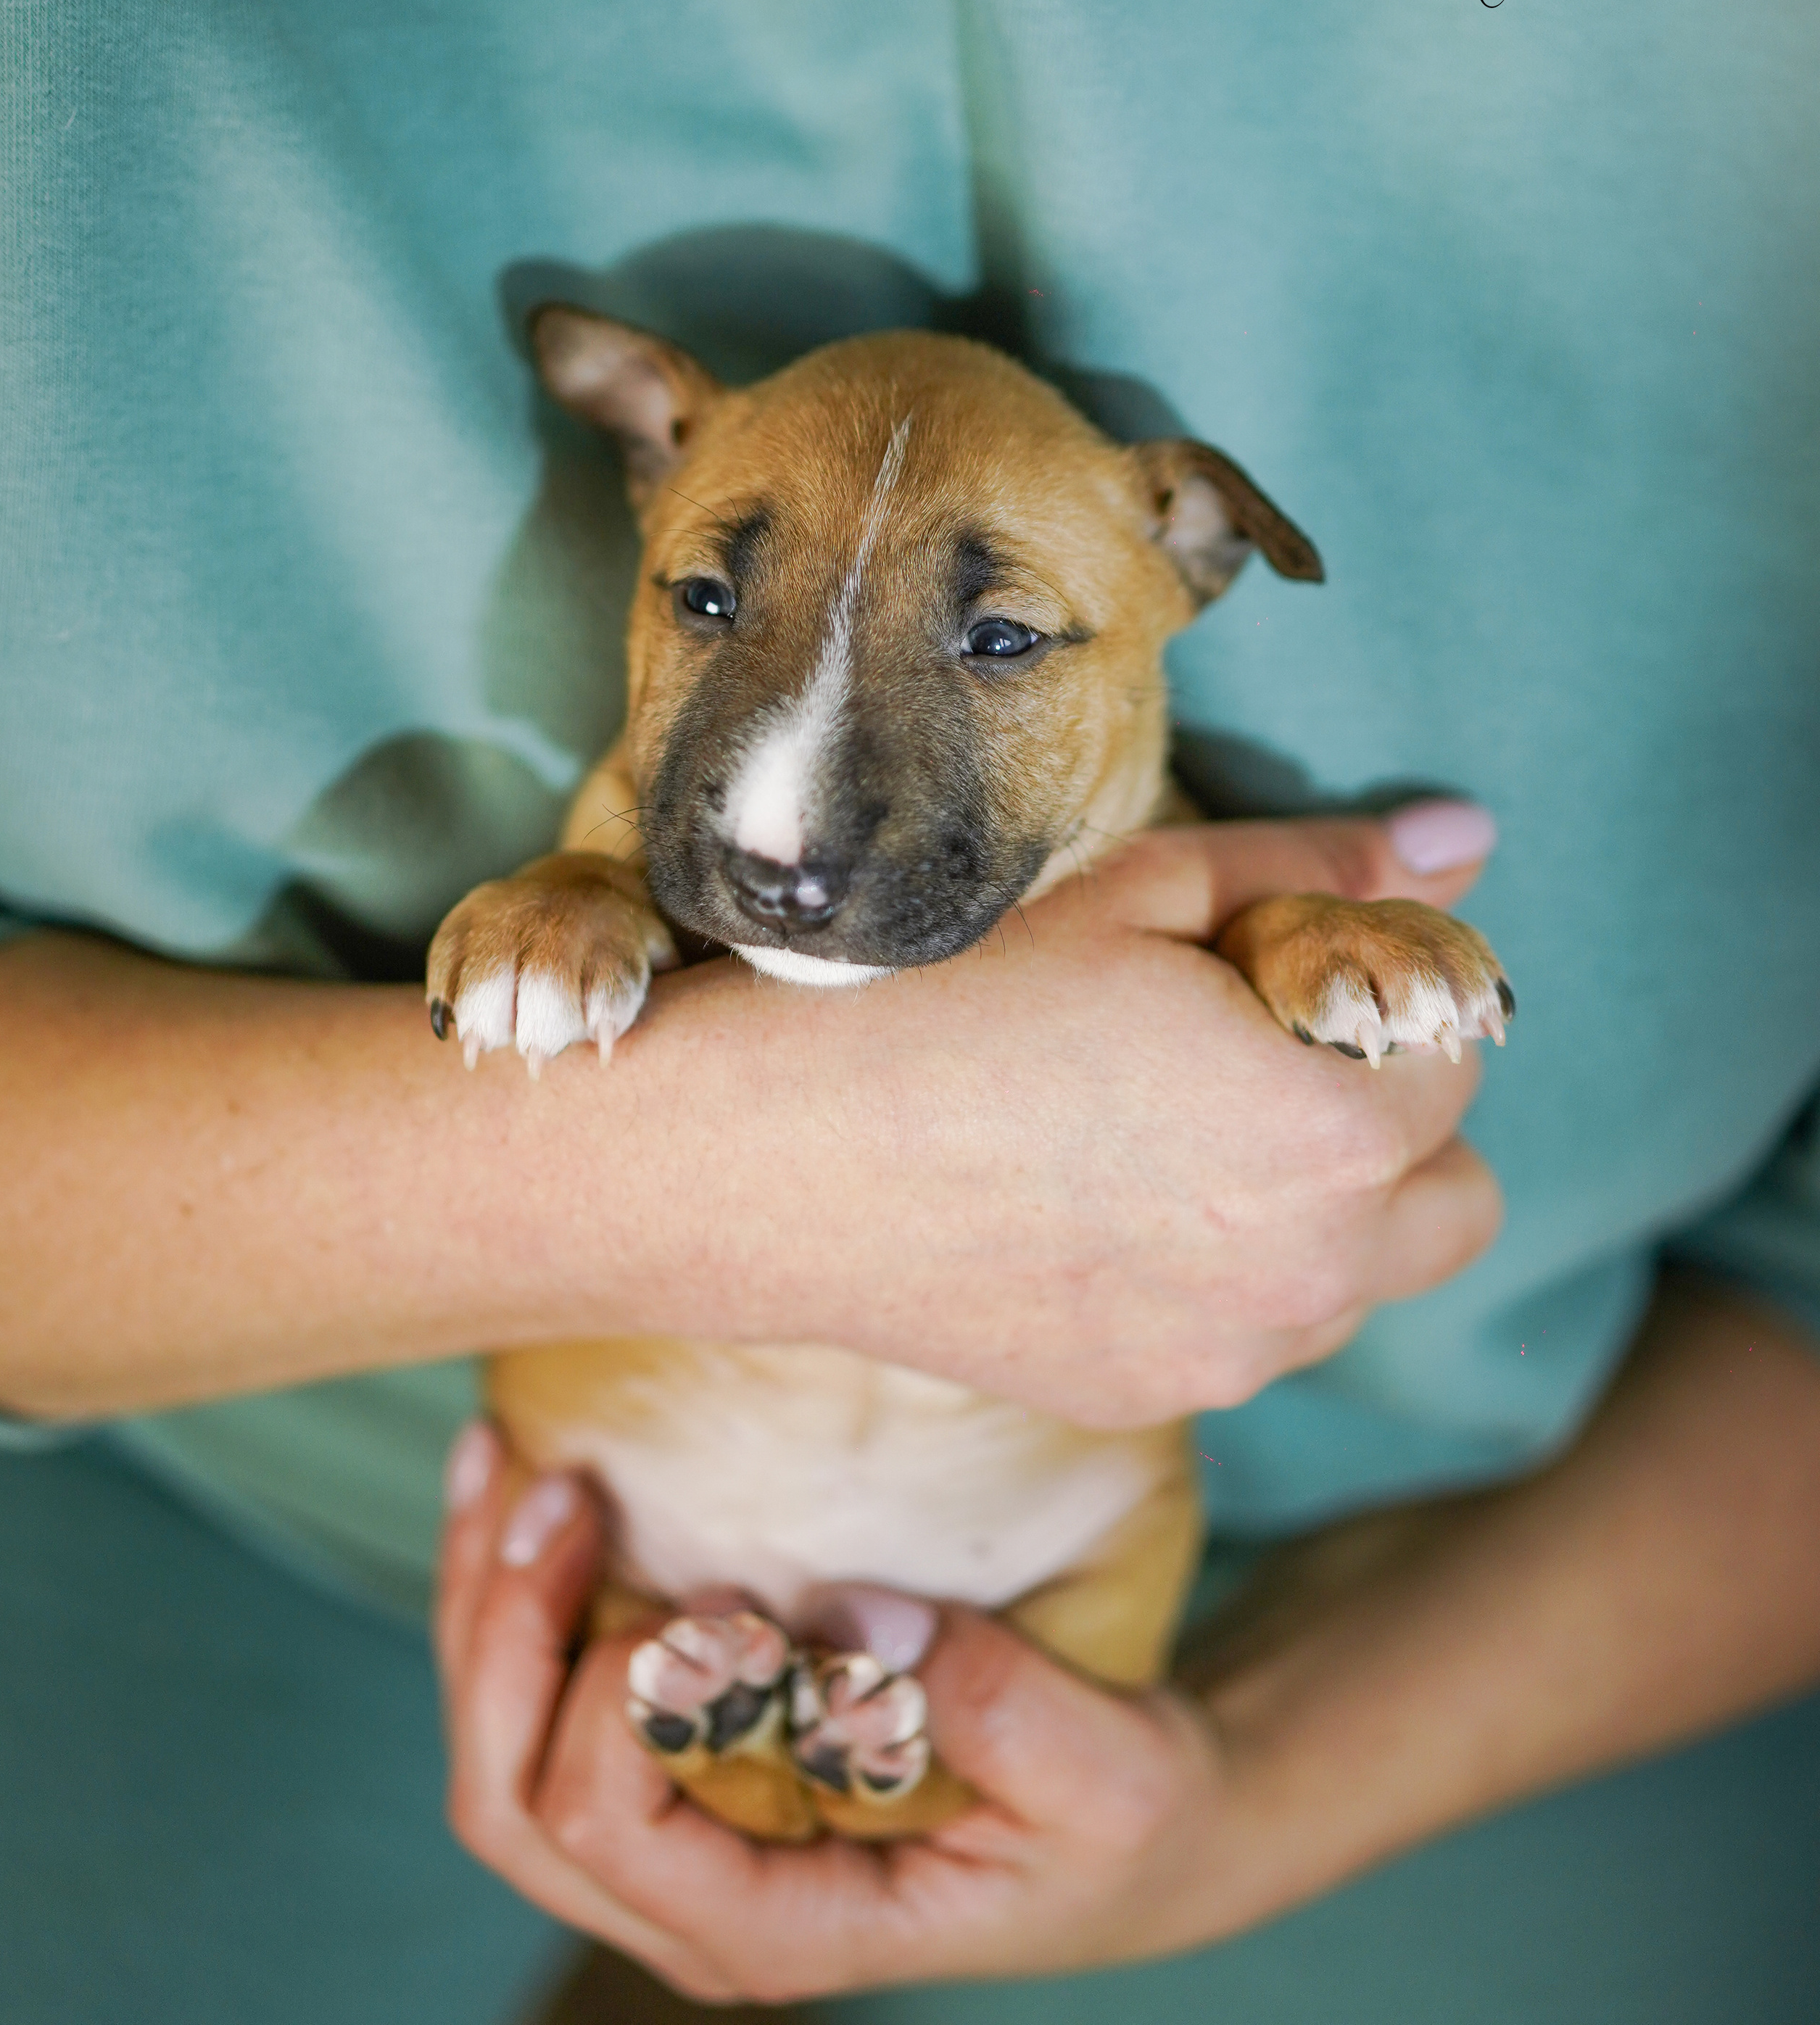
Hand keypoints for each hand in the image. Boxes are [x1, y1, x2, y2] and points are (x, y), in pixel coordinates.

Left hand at [436, 1430, 1271, 2003]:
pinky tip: (509, 1478)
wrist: (1127, 1837)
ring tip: (506, 1463)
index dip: (619, 1700)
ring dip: (481, 1605)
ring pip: (496, 1753)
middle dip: (504, 1643)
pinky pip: (537, 1700)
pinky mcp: (673, 1770)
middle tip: (561, 1494)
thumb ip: (1002, 1707)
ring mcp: (669, 1843)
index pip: (615, 1832)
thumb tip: (849, 1613)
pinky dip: (504, 1593)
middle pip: (510, 1804)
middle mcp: (695, 1903)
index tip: (718, 1592)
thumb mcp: (1108, 1776)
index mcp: (784, 1927)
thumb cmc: (1118, 1818)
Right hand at [632, 800, 1504, 1425]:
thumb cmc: (944, 998)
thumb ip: (1318, 869)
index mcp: (1330, 1126)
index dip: (1369, 984)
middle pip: (1455, 1192)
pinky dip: (1225, 1276)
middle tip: (1253, 1055)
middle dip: (1389, 1118)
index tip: (1263, 962)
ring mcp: (1228, 1355)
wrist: (764, 1160)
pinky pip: (1251, 1336)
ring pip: (1361, 1278)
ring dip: (1319, 1208)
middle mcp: (1311, 1269)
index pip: (1454, 1042)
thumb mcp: (1141, 893)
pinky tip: (1102, 1206)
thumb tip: (1468, 834)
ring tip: (1168, 1134)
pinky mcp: (1148, 1399)